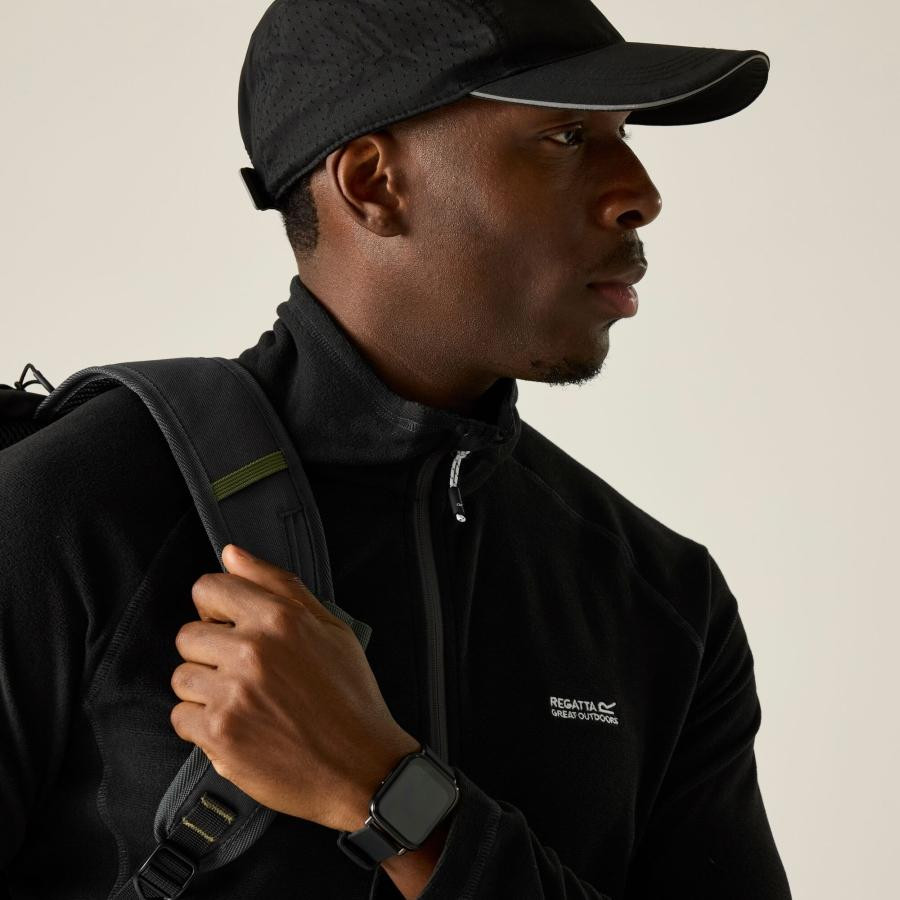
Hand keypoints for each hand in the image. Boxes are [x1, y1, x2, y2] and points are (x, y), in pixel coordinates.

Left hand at [169, 543, 420, 832]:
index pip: (209, 588)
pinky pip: (181, 718)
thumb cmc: (349, 696)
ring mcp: (233, 694)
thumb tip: (231, 554)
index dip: (215, 607)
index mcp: (279, 618)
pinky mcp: (221, 735)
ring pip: (182, 677)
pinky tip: (237, 726)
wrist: (362, 766)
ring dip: (205, 690)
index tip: (227, 624)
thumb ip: (277, 584)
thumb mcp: (329, 627)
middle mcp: (252, 650)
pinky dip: (202, 725)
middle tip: (244, 673)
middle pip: (188, 635)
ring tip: (243, 702)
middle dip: (211, 653)